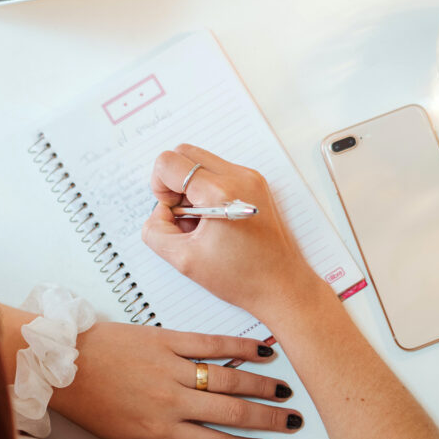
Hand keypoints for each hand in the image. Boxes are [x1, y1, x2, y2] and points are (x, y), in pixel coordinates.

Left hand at [48, 322, 301, 438]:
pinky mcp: (166, 339)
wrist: (63, 362)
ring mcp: (172, 368)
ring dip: (261, 387)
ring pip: (229, 380)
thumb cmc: (90, 400)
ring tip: (285, 391)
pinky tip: (261, 351)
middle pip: (232, 414)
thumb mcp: (124, 437)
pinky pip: (211, 344)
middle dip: (268, 420)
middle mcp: (172, 401)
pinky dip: (240, 347)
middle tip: (292, 421)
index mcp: (161, 429)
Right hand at [142, 144, 322, 319]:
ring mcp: (251, 177)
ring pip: (201, 161)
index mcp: (221, 193)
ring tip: (200, 222)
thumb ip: (156, 230)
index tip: (171, 213)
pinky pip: (218, 172)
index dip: (159, 188)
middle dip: (173, 182)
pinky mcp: (256, 183)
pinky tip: (214, 220)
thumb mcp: (184, 260)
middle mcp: (239, 176)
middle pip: (184, 153)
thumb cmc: (241, 277)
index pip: (169, 163)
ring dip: (190, 187)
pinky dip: (206, 190)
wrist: (282, 286)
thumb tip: (159, 211)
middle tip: (181, 215)